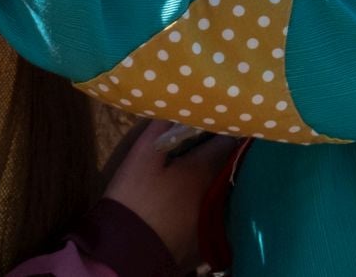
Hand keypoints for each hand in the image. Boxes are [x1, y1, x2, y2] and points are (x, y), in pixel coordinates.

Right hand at [102, 121, 239, 269]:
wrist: (129, 250)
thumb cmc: (135, 197)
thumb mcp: (141, 156)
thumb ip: (160, 127)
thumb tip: (174, 105)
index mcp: (203, 168)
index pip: (226, 140)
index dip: (223, 127)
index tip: (218, 118)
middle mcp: (215, 191)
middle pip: (225, 165)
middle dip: (221, 152)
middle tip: (209, 140)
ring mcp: (211, 216)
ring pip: (220, 188)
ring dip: (215, 177)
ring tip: (201, 169)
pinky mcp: (203, 236)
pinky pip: (212, 212)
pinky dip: (207, 202)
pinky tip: (192, 200)